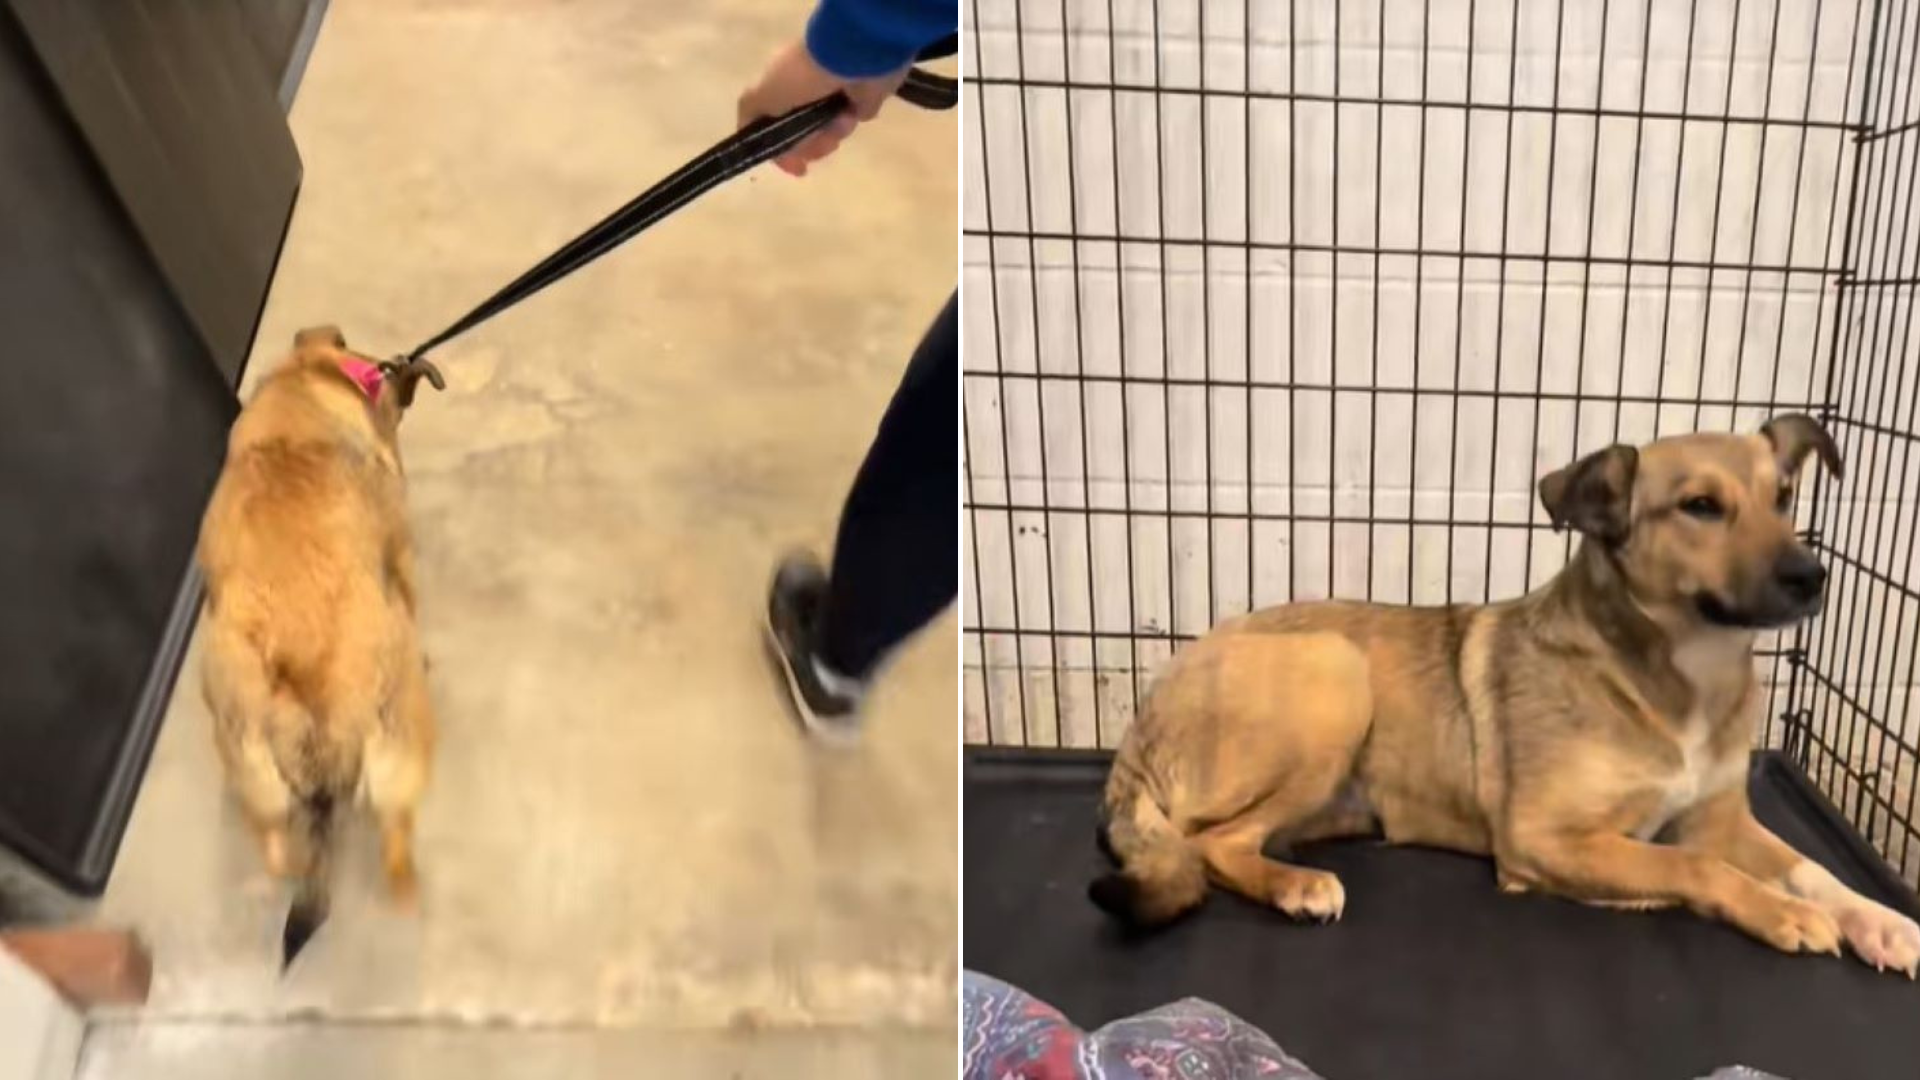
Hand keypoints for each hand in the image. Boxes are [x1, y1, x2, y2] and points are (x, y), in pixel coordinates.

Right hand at [736, 40, 907, 176]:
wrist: (848, 59)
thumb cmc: (800, 77)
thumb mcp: (759, 95)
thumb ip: (748, 118)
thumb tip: (751, 140)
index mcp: (778, 89)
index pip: (773, 130)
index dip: (781, 151)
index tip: (795, 167)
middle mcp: (802, 94)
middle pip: (802, 139)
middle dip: (810, 146)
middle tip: (818, 141)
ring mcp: (829, 99)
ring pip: (825, 136)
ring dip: (829, 134)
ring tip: (837, 120)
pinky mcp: (855, 100)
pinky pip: (847, 125)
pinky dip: (846, 124)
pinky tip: (849, 113)